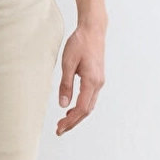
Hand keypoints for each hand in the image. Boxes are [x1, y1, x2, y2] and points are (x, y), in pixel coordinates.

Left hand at [56, 17, 105, 135]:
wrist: (93, 30)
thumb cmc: (80, 43)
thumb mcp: (68, 63)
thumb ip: (66, 85)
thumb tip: (62, 104)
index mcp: (92, 81)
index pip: (81, 108)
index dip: (71, 121)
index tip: (60, 128)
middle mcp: (98, 84)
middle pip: (86, 110)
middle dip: (73, 122)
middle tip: (59, 130)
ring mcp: (99, 82)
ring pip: (89, 105)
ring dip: (77, 115)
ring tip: (63, 122)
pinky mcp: (97, 78)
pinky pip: (90, 98)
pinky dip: (81, 107)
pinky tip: (71, 108)